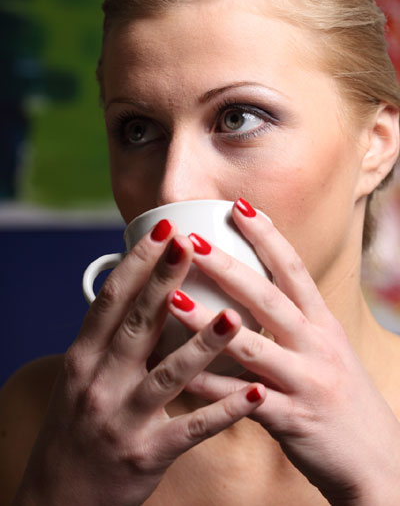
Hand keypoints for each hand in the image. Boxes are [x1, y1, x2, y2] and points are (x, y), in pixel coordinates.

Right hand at [14, 221, 264, 505]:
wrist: (59, 499)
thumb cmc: (76, 428)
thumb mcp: (82, 377)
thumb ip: (110, 340)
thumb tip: (139, 294)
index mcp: (84, 359)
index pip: (111, 301)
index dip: (137, 263)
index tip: (163, 229)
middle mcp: (100, 384)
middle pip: (137, 324)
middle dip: (165, 281)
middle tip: (193, 243)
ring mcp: (123, 420)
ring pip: (167, 375)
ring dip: (201, 344)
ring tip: (233, 315)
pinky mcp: (147, 455)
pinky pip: (191, 429)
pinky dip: (224, 410)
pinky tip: (256, 393)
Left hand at [168, 199, 399, 504]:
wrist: (378, 461)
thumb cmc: (344, 398)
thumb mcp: (327, 349)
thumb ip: (295, 322)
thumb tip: (252, 293)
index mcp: (322, 324)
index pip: (294, 268)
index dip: (267, 235)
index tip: (237, 206)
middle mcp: (316, 345)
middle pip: (268, 297)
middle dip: (227, 266)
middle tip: (190, 241)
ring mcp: (306, 381)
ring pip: (251, 346)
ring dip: (208, 321)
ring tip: (171, 299)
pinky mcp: (293, 419)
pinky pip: (243, 401)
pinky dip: (210, 386)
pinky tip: (179, 373)